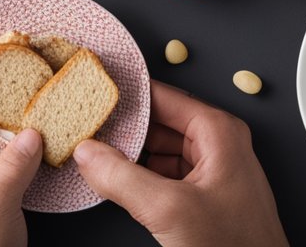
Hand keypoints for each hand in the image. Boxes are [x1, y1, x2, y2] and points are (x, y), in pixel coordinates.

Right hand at [73, 81, 287, 246]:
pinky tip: (118, 181)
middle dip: (125, 128)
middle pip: (160, 122)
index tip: (94, 94)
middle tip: (86, 129)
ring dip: (131, 153)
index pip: (165, 96)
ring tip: (95, 153)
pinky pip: (166, 175)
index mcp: (219, 132)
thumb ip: (123, 177)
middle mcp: (218, 145)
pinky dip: (142, 176)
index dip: (127, 96)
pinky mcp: (204, 198)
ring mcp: (212, 172)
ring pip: (161, 150)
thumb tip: (89, 153)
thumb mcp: (169, 210)